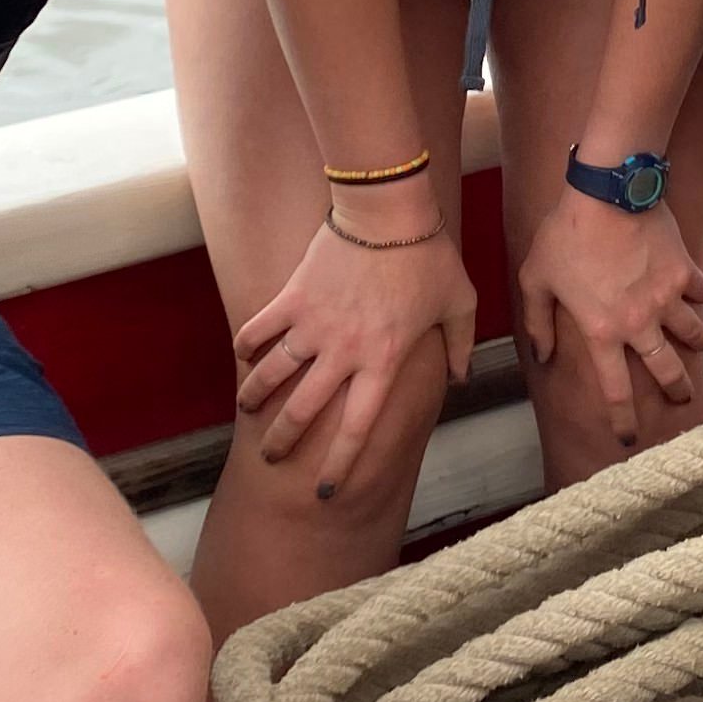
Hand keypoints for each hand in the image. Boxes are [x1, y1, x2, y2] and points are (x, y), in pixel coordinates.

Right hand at [233, 176, 473, 501]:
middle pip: (304, 411)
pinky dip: (247, 345)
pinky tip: (242, 356)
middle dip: (283, 440)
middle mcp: (344, 352)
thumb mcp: (459, 303)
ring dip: (255, 396)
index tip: (325, 491)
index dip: (339, 464)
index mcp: (384, 361)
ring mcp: (313, 325)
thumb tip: (460, 378)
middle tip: (272, 456)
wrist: (387, 210)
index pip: (358, 428)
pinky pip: (259, 328)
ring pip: (273, 374)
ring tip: (248, 409)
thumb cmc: (428, 256)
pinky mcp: (292, 297)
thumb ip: (459, 346)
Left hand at [517, 184, 702, 449]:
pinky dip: (701, 298)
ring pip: (693, 333)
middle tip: (682, 400)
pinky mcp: (685, 271)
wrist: (607, 194)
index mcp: (601, 332)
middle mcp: (639, 323)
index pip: (615, 390)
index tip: (629, 438)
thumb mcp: (535, 280)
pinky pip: (701, 293)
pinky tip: (698, 297)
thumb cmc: (564, 236)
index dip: (623, 419)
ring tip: (698, 345)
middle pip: (666, 370)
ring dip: (696, 343)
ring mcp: (667, 298)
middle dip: (676, 390)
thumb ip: (538, 323)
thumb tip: (542, 357)